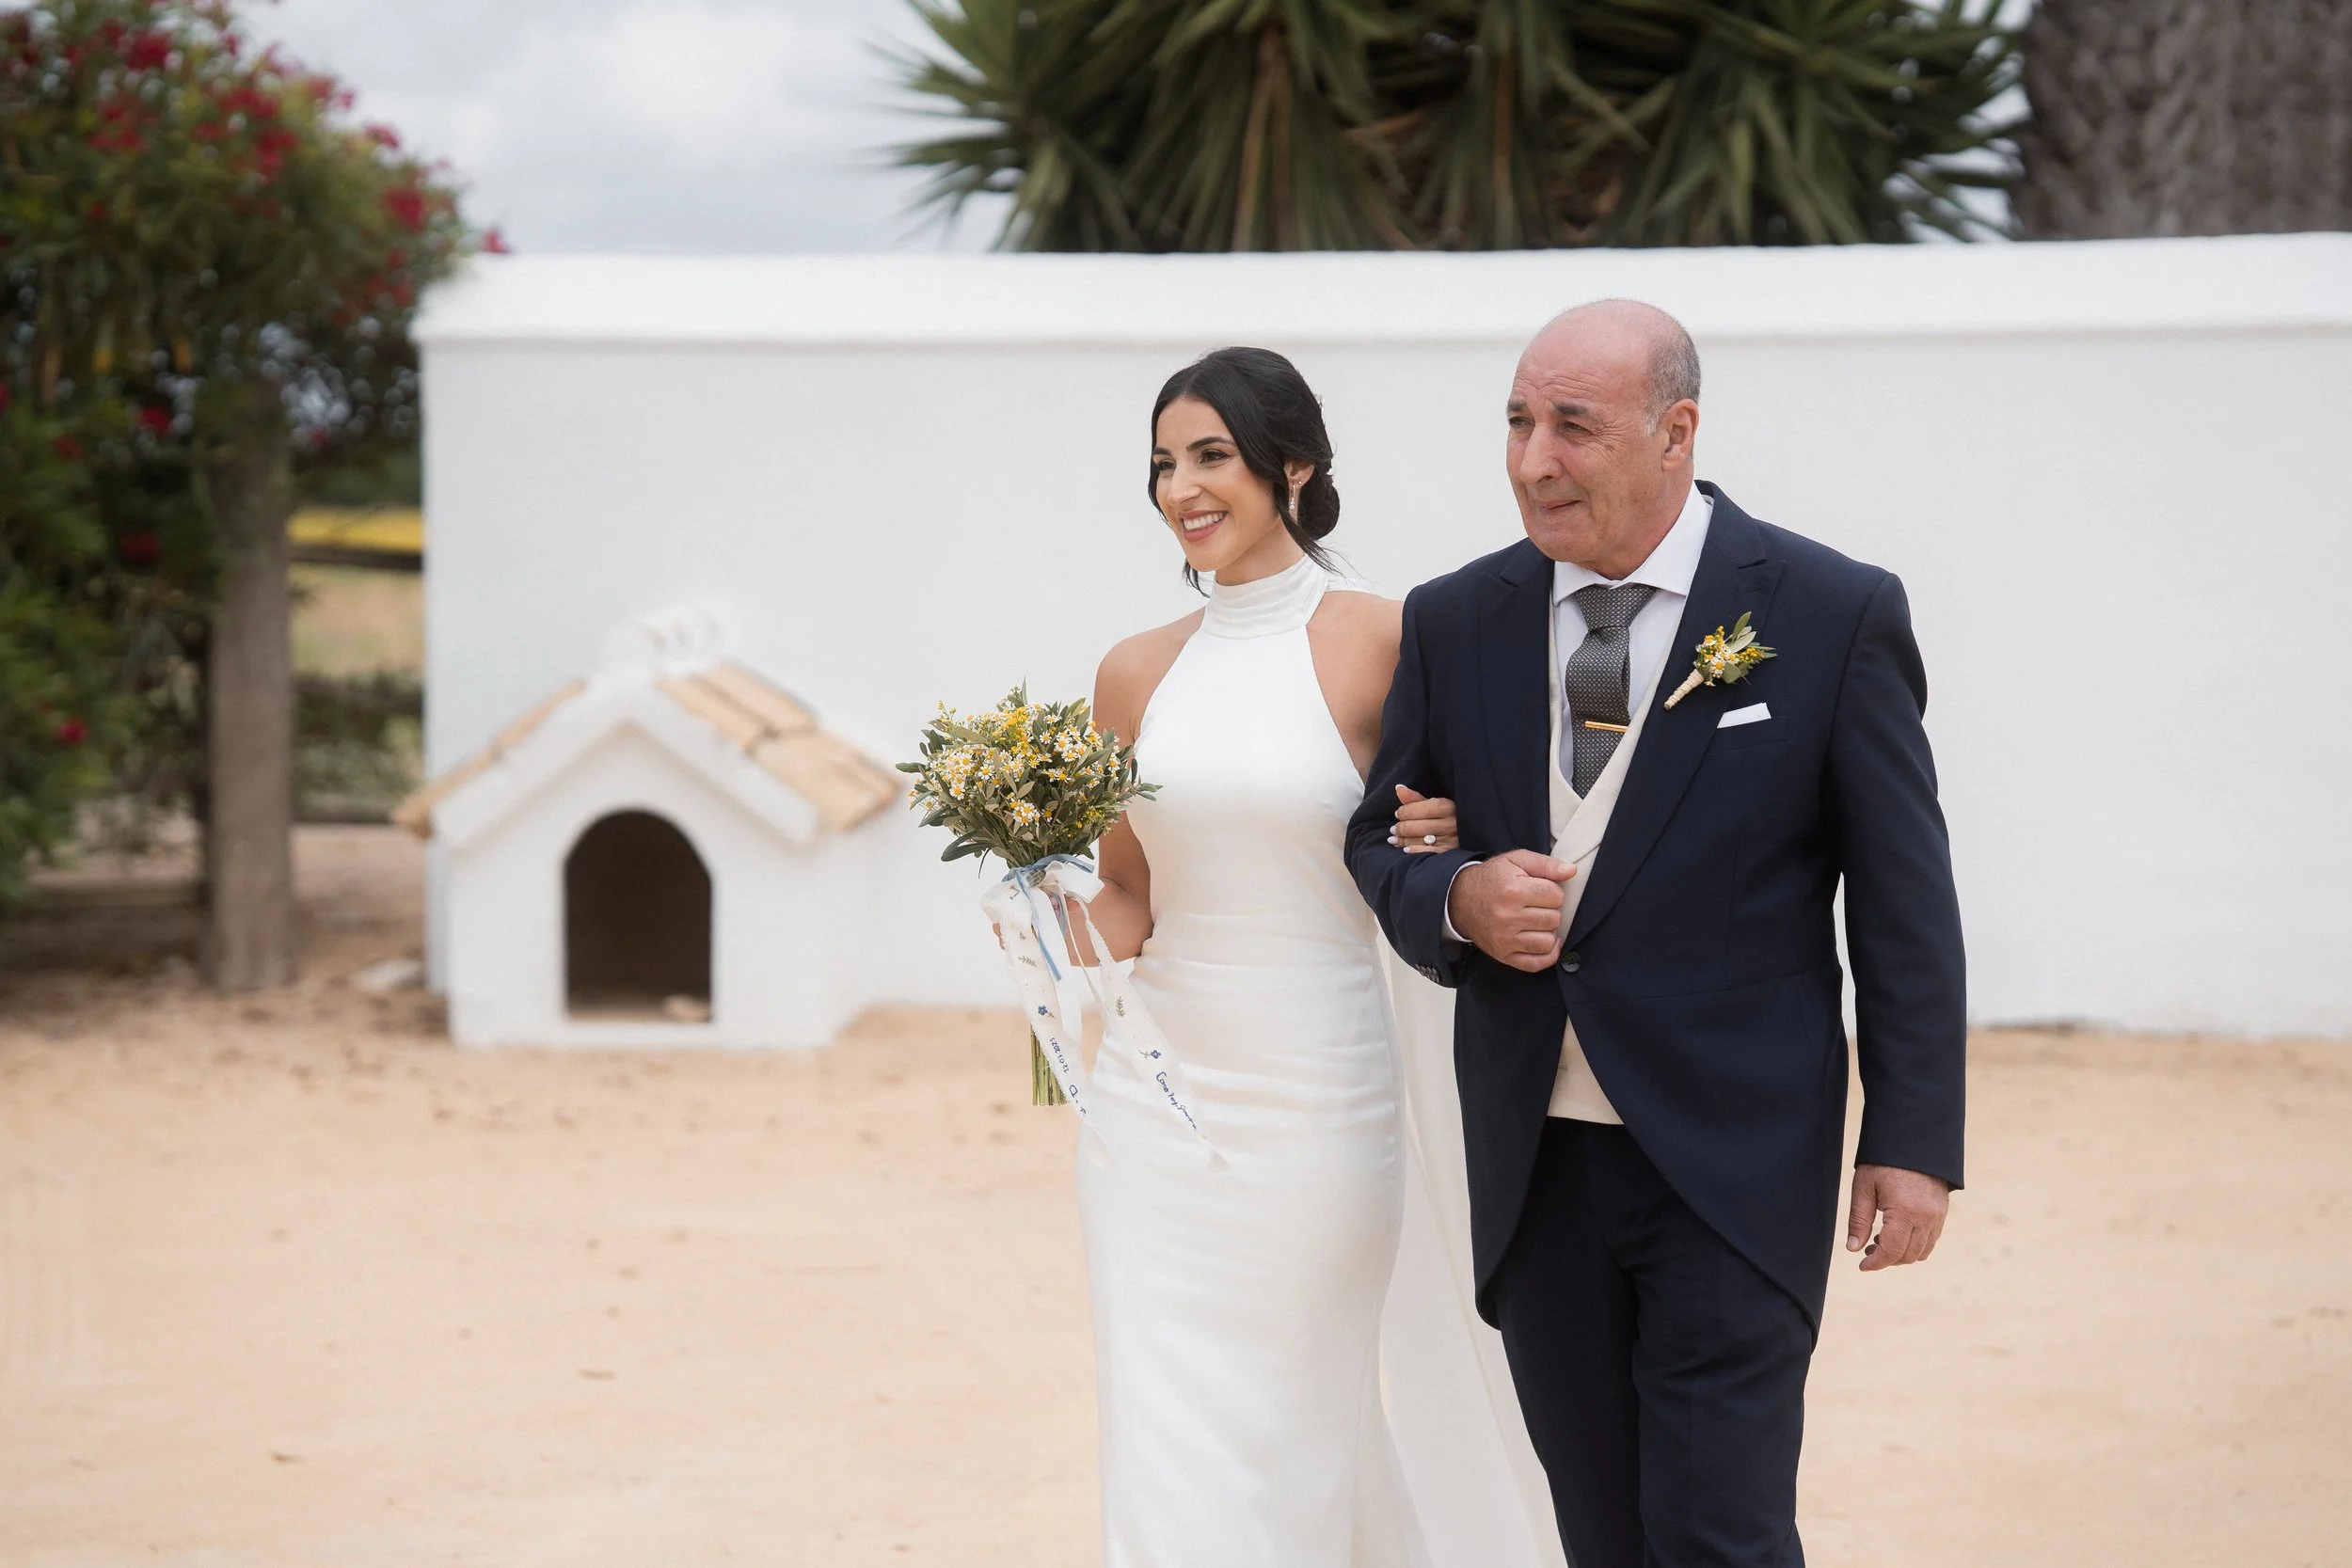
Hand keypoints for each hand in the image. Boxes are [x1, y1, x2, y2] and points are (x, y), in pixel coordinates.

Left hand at [1388, 785, 1459, 854]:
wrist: (1472, 833)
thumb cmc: (1449, 817)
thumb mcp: (1437, 804)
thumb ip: (1416, 798)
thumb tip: (1398, 788)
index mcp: (1447, 807)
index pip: (1414, 809)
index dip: (1401, 812)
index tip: (1398, 814)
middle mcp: (1449, 824)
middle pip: (1412, 827)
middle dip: (1399, 828)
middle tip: (1394, 829)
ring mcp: (1449, 840)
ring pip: (1416, 840)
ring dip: (1402, 840)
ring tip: (1396, 838)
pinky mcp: (1448, 853)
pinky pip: (1425, 852)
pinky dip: (1413, 851)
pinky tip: (1406, 849)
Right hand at [1446, 849, 1574, 972]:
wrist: (1459, 900)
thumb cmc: (1492, 878)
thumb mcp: (1516, 861)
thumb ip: (1546, 864)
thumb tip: (1572, 871)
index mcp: (1513, 891)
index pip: (1556, 896)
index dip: (1552, 892)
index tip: (1541, 890)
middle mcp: (1508, 917)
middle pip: (1554, 919)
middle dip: (1550, 910)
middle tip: (1536, 905)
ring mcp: (1505, 939)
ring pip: (1548, 941)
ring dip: (1548, 931)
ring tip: (1536, 922)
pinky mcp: (1503, 955)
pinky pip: (1536, 964)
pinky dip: (1547, 955)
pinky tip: (1545, 942)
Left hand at [1846, 1164, 1950, 1270]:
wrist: (1913, 1141)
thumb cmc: (1883, 1162)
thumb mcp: (1864, 1187)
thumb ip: (1859, 1220)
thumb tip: (1853, 1248)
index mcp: (1905, 1212)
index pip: (1892, 1251)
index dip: (1876, 1263)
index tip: (1862, 1266)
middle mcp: (1926, 1218)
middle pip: (1908, 1256)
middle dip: (1887, 1260)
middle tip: (1868, 1250)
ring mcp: (1938, 1216)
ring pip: (1922, 1251)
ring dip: (1901, 1254)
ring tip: (1880, 1240)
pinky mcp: (1942, 1212)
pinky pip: (1931, 1240)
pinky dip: (1915, 1245)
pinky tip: (1897, 1233)